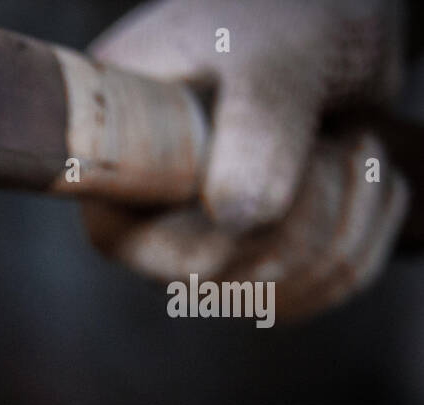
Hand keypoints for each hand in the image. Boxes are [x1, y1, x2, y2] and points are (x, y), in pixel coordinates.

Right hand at [82, 0, 408, 319]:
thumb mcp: (277, 50)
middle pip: (217, 277)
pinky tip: (373, 178)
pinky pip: (313, 292)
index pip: (129, 241)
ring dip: (348, 224)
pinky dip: (364, 238)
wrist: (336, 16)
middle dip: (309, 215)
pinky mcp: (258, 251)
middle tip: (345, 138)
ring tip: (360, 145)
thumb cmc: (291, 8)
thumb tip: (238, 220)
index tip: (284, 180)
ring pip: (275, 293)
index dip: (213, 236)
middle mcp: (147, 205)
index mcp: (115, 152)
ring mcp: (202, 234)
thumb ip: (259, 121)